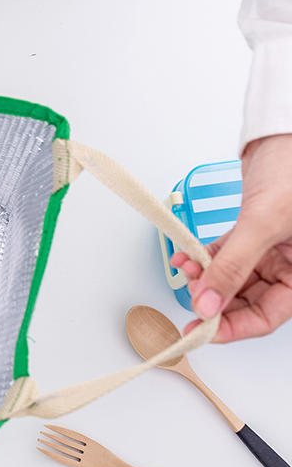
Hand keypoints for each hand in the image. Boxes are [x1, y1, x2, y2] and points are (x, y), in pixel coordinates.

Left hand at [171, 133, 291, 341]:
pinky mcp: (252, 234)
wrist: (284, 135)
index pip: (267, 316)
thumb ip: (234, 266)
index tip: (201, 330)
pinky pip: (225, 255)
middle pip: (247, 301)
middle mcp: (288, 266)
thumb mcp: (263, 224)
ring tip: (186, 271)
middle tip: (189, 303)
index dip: (233, 327)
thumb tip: (208, 304)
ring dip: (205, 278)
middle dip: (214, 301)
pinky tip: (186, 258)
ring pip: (231, 279)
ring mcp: (270, 251)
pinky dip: (204, 258)